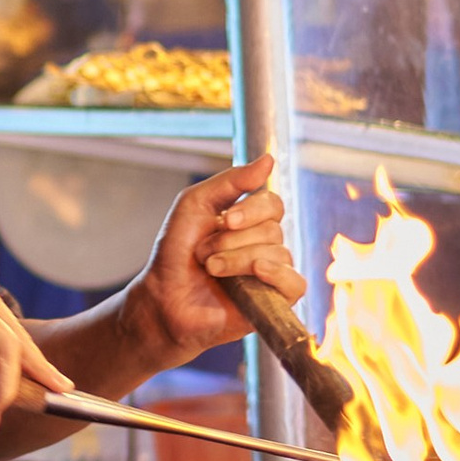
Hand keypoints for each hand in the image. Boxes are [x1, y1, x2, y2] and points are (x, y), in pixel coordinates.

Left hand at [125, 158, 307, 365]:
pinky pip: (296, 283)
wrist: (163, 298)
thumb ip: (232, 180)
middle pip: (272, 229)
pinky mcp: (274, 300)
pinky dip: (278, 275)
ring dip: (238, 259)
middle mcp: (264, 244)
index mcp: (249, 220)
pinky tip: (257, 273)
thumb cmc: (175, 253)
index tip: (225, 220)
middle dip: (232, 240)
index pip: (272, 203)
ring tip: (213, 270)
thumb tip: (269, 159)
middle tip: (204, 254)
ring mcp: (271, 272)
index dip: (251, 210)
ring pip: (278, 253)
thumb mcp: (195, 204)